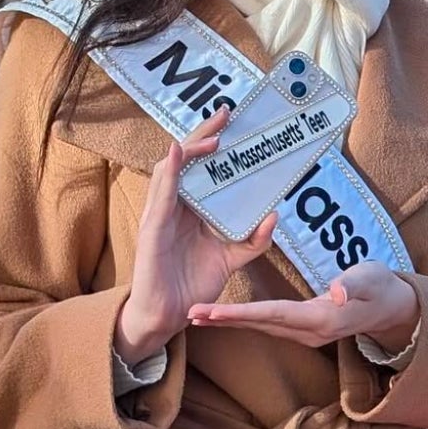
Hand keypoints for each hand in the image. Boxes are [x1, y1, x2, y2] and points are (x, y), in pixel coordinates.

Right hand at [114, 108, 277, 363]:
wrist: (169, 316)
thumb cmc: (192, 285)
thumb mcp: (231, 259)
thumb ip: (253, 241)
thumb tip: (274, 215)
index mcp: (192, 207)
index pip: (202, 166)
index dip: (214, 141)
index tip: (234, 121)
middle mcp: (175, 204)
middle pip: (187, 158)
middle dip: (205, 133)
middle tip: (226, 112)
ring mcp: (161, 213)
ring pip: (171, 169)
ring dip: (190, 148)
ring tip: (213, 137)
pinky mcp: (153, 227)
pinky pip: (161, 194)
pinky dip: (169, 171)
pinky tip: (175, 155)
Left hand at [186, 259, 419, 349]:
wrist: (393, 309)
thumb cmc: (382, 287)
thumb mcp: (372, 278)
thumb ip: (353, 282)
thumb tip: (337, 291)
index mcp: (321, 317)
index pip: (273, 314)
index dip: (241, 314)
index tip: (212, 313)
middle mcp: (309, 331)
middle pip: (260, 325)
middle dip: (224, 321)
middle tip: (190, 314)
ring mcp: (307, 334)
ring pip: (261, 327)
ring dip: (230, 323)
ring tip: (199, 317)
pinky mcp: (304, 329)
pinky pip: (269, 325)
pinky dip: (245, 321)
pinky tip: (227, 316)